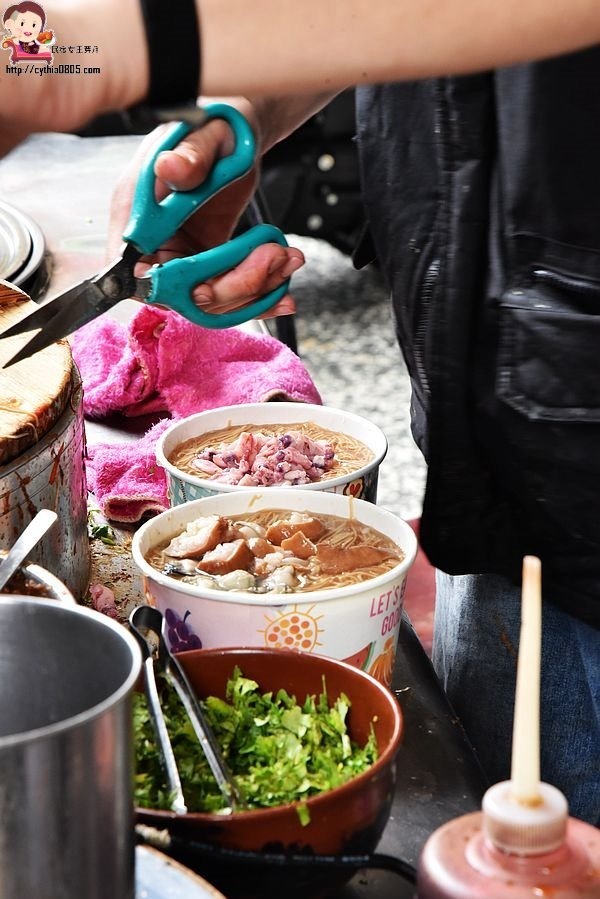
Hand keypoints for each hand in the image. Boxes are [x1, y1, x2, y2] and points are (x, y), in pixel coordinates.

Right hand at [108, 102, 303, 319]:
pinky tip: (285, 285)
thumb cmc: (214, 124)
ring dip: (255, 289)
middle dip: (231, 285)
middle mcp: (155, 241)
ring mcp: (182, 256)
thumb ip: (191, 153)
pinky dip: (261, 295)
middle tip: (271, 257)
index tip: (206, 284)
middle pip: (180, 293)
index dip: (164, 286)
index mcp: (137, 210)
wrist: (238, 132)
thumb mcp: (207, 132)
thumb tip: (171, 168)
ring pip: (212, 299)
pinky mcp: (209, 264)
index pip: (132, 269)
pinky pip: (230, 294)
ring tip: (286, 258)